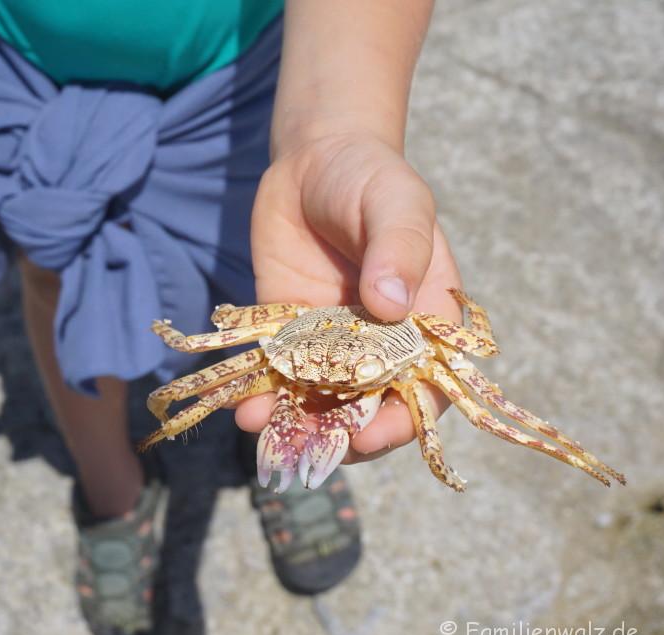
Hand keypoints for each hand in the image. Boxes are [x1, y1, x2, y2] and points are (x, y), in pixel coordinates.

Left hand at [236, 131, 462, 462]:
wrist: (315, 160)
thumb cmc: (370, 177)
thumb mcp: (396, 203)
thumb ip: (399, 249)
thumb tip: (391, 306)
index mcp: (424, 324)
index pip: (425, 390)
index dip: (402, 421)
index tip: (368, 434)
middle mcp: (379, 344)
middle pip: (367, 408)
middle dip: (337, 434)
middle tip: (304, 445)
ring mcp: (330, 342)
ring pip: (316, 399)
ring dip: (290, 421)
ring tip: (257, 427)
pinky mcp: (286, 332)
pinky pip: (275, 372)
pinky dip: (259, 393)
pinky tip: (238, 403)